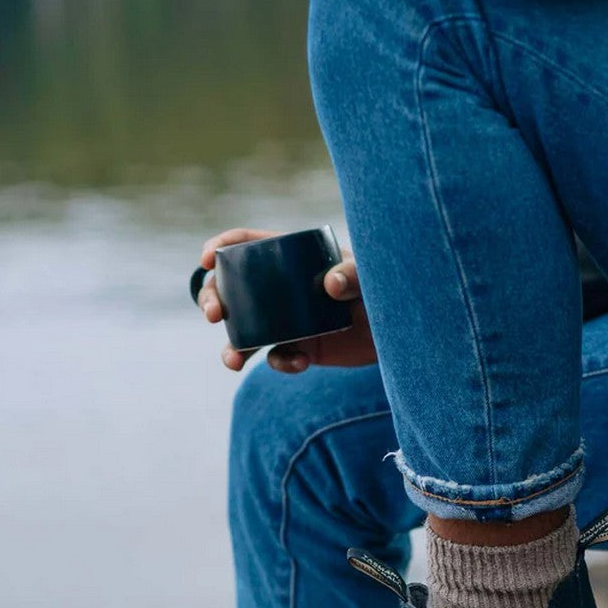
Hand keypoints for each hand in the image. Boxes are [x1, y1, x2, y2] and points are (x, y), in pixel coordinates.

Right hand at [195, 228, 377, 373]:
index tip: (207, 260)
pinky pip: (276, 356)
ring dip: (231, 346)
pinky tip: (296, 363)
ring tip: (232, 360)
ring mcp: (286, 319)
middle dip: (212, 299)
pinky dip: (280, 362)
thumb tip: (329, 283)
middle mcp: (280, 288)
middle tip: (214, 314)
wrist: (400, 331)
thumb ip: (353, 274)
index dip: (220, 247)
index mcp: (289, 257)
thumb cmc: (384, 289)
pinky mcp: (299, 347)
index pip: (245, 244)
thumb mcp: (370, 276)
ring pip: (244, 330)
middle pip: (231, 289)